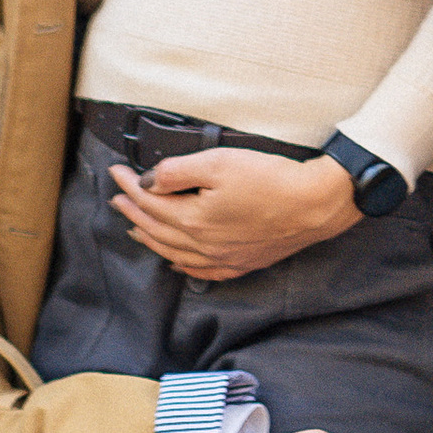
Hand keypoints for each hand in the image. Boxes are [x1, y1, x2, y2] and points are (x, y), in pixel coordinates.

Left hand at [108, 148, 359, 280]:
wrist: (316, 204)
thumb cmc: (271, 180)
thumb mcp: (219, 162)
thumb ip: (176, 171)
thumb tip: (147, 181)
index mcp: (193, 220)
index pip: (149, 202)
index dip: (128, 185)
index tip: (116, 171)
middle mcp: (203, 245)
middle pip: (156, 230)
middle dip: (132, 211)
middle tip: (117, 197)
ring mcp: (223, 258)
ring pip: (173, 253)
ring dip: (149, 239)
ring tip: (134, 227)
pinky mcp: (243, 262)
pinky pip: (202, 271)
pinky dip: (182, 265)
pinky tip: (176, 262)